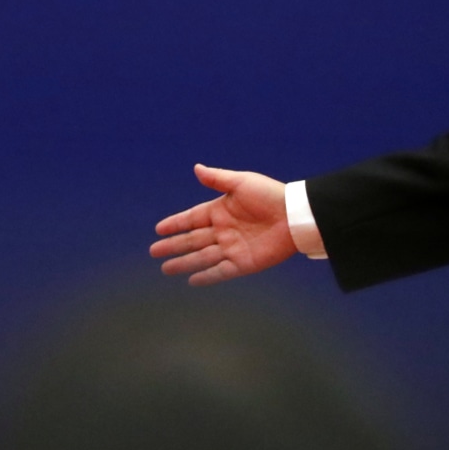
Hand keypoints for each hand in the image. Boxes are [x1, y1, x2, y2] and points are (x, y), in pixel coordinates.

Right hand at [150, 163, 297, 285]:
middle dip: (173, 246)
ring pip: (202, 257)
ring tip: (166, 269)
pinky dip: (206, 276)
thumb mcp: (241, 182)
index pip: (192, 218)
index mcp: (220, 210)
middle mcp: (223, 231)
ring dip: (184, 263)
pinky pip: (220, 271)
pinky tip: (192, 281)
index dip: (176, 224)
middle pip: (192, 240)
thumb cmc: (269, 195)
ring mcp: (232, 248)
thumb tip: (196, 168)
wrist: (294, 215)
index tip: (158, 229)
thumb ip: (217, 179)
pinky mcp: (243, 263)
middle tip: (154, 252)